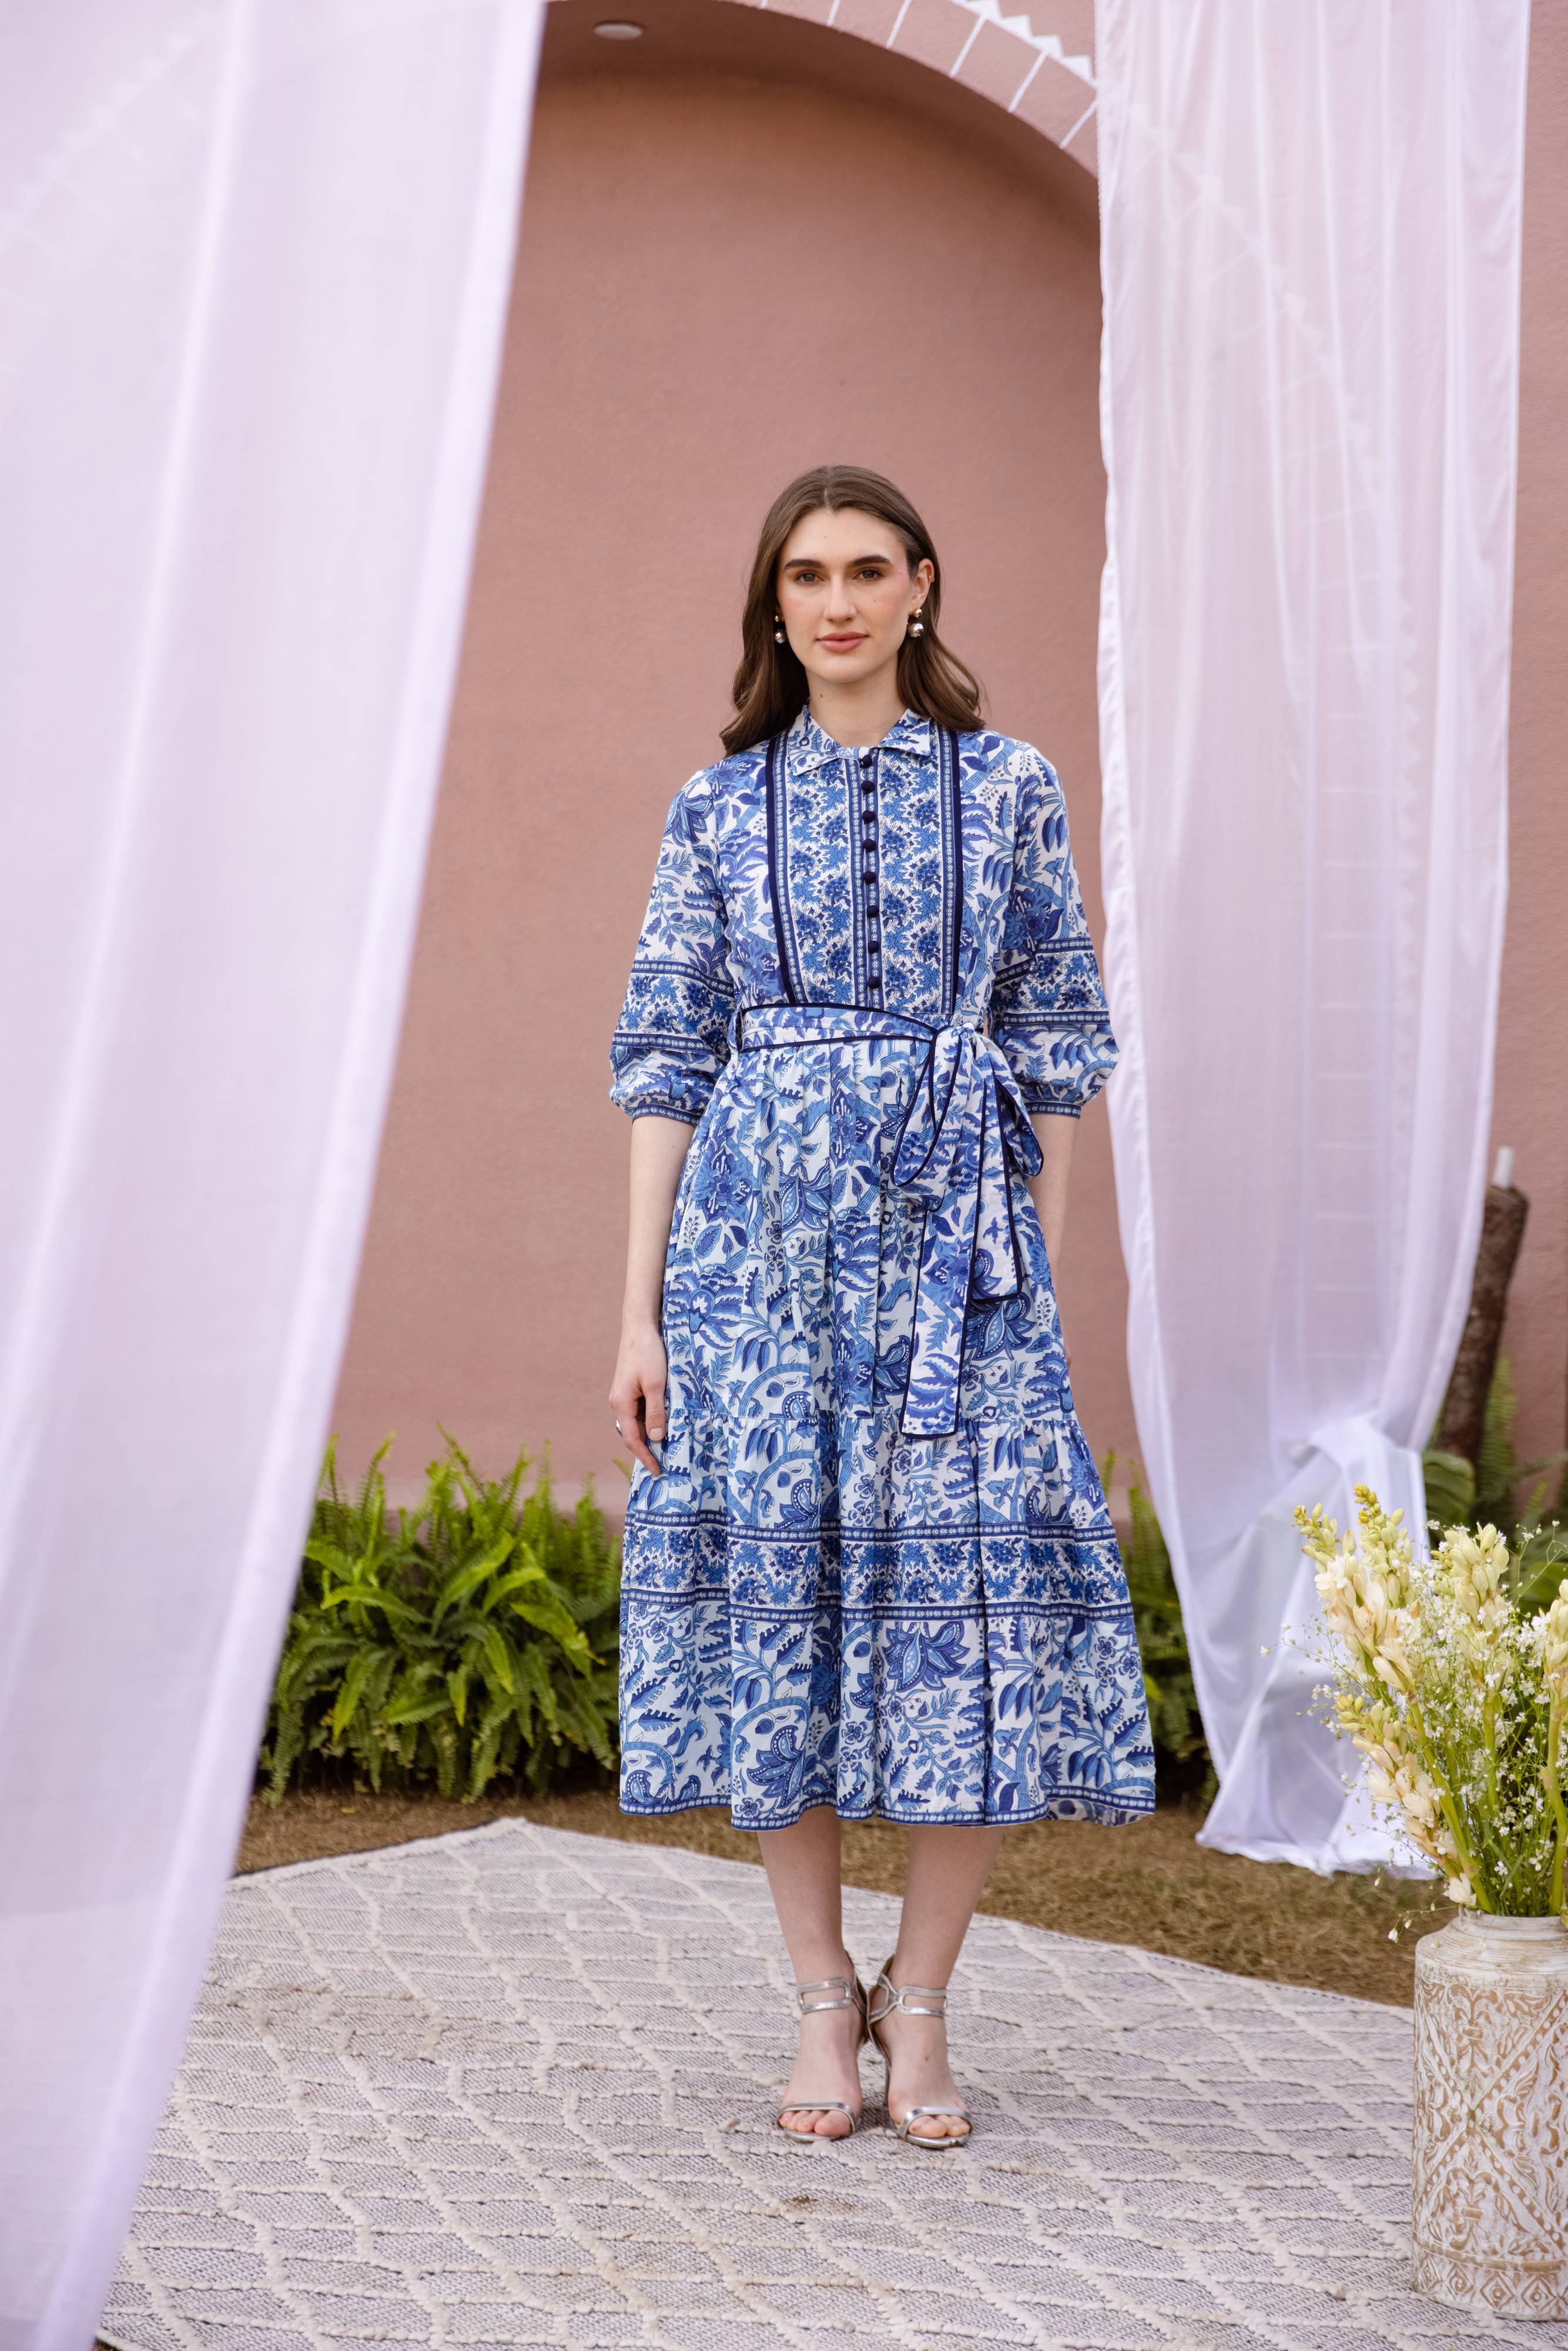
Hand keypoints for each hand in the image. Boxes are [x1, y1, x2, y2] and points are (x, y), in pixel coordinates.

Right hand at [609, 1323, 667, 1478]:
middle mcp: (618, 1402)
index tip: (658, 1471)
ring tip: (667, 1447)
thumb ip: (656, 1413)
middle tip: (665, 1463)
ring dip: (649, 1434)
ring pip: (636, 1422)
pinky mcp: (630, 1387)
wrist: (640, 1326)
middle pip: (632, 1433)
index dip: (645, 1457)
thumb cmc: (648, 1353)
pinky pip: (639, 1411)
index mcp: (622, 1404)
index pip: (632, 1439)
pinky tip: (663, 1422)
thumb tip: (655, 1439)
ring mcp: (623, 1394)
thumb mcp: (656, 1385)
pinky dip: (650, 1420)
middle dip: (646, 1449)